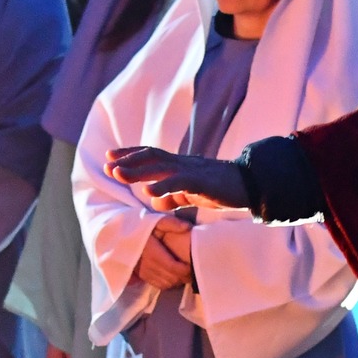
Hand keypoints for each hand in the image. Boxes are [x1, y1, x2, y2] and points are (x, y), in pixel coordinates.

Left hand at [106, 146, 250, 211]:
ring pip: (160, 166)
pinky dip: (162, 186)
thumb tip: (156, 202)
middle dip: (127, 160)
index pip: (151, 155)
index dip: (130, 155)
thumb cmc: (220, 189)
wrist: (250, 186)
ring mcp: (192, 171)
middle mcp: (183, 164)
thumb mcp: (191, 195)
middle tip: (107, 164)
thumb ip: (174, 197)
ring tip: (117, 174)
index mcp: (180, 166)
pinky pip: (179, 183)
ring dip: (137, 170)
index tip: (110, 157)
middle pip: (151, 157)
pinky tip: (148, 191)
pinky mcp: (202, 182)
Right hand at [135, 218, 194, 290]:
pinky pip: (158, 285)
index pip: (175, 268)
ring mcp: (144, 272)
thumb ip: (171, 223)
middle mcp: (148, 266)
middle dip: (184, 277)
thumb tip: (187, 227)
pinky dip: (168, 284)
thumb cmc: (139, 226)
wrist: (118, 234)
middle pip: (172, 278)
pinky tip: (173, 276)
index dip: (187, 270)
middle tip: (193, 270)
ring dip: (177, 281)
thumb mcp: (155, 220)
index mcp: (153, 253)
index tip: (194, 265)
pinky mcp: (141, 275)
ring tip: (184, 273)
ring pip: (167, 284)